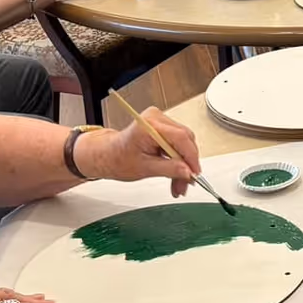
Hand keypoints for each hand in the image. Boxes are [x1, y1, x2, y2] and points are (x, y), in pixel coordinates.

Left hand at [77, 107, 200, 194]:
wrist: (108, 154)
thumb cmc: (118, 158)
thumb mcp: (144, 168)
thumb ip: (169, 169)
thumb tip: (187, 172)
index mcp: (149, 125)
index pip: (180, 138)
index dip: (191, 158)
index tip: (194, 174)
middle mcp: (156, 118)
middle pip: (184, 140)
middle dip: (187, 164)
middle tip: (187, 183)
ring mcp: (160, 121)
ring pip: (184, 143)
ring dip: (183, 164)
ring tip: (179, 183)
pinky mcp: (162, 127)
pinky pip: (178, 142)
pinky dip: (178, 159)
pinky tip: (176, 172)